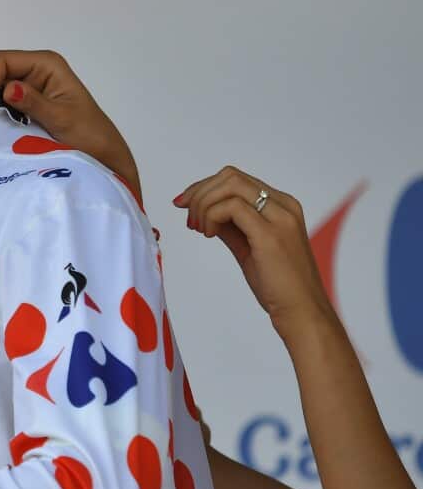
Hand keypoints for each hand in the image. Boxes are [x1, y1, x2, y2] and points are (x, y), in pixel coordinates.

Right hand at [0, 49, 140, 201]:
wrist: (102, 155)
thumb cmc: (89, 134)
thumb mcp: (62, 118)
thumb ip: (34, 103)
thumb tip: (7, 89)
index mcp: (45, 64)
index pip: (0, 60)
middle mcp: (33, 70)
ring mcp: (27, 87)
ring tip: (5, 127)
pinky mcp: (23, 104)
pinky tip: (6, 129)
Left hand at [174, 166, 332, 337]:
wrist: (302, 312)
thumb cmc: (278, 285)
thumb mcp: (249, 247)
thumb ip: (231, 226)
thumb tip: (203, 212)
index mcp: (282, 206)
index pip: (236, 179)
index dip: (205, 187)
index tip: (185, 205)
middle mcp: (284, 205)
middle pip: (230, 176)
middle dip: (199, 192)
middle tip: (187, 216)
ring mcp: (280, 217)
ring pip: (229, 185)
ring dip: (203, 203)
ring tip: (199, 228)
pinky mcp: (270, 234)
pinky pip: (230, 207)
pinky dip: (211, 216)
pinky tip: (209, 235)